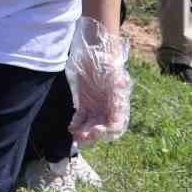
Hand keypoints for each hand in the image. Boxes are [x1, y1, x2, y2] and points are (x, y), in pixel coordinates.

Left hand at [65, 16, 132, 144]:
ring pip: (91, 126)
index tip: (96, 131)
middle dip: (92, 136)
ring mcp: (96, 106)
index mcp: (118, 103)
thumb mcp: (112, 72)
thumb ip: (116, 83)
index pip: (116, 124)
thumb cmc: (105, 61)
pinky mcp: (85, 103)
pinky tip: (71, 128)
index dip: (107, 131)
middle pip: (102, 129)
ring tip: (75, 137)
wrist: (93, 51)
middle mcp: (108, 107)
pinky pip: (81, 118)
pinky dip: (76, 124)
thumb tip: (120, 85)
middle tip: (81, 140)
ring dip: (83, 133)